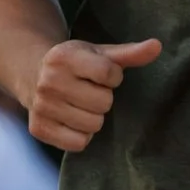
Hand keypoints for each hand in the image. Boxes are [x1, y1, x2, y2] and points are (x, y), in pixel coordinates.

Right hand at [26, 38, 161, 152]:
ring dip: (94, 117)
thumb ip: (129, 53)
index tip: (102, 75)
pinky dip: (82, 135)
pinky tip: (74, 121)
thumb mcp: (99, 53)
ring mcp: (42, 107)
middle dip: (103, 98)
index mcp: (65, 57)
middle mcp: (49, 82)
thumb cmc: (75, 64)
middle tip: (89, 92)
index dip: (113, 77)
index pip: (108, 74)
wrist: (32, 75)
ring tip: (82, 106)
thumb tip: (157, 46)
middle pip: (103, 103)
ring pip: (93, 125)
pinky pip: (78, 143)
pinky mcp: (38, 129)